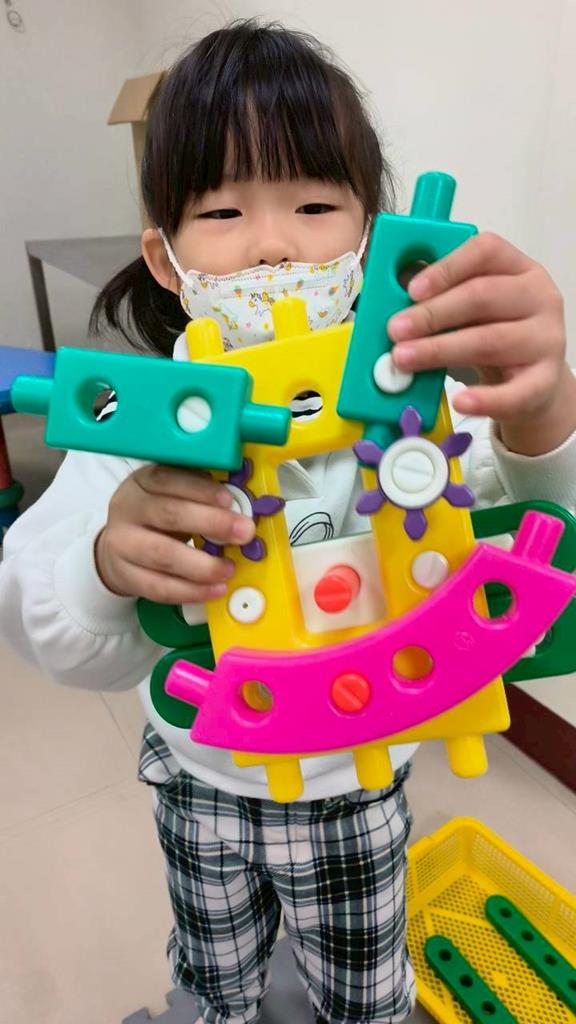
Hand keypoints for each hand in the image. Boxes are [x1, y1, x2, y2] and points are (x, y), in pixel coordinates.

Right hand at [95, 464, 255, 603]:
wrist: (119, 547)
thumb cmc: (157, 516)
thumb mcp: (172, 495)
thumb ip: (201, 496)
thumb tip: (240, 505)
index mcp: (142, 482)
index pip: (167, 480)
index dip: (200, 489)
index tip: (229, 500)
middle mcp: (127, 509)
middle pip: (168, 514)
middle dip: (211, 523)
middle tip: (244, 533)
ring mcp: (122, 544)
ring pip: (163, 555)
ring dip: (202, 565)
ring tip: (229, 569)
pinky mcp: (124, 575)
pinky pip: (159, 587)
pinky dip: (190, 591)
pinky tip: (214, 589)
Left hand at [387, 232, 574, 450]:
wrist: (534, 381)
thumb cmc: (495, 335)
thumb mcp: (472, 308)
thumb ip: (441, 296)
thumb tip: (389, 291)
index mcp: (519, 269)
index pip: (486, 252)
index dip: (446, 268)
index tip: (411, 290)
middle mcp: (539, 298)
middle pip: (482, 297)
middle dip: (432, 314)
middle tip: (395, 330)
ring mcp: (546, 340)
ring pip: (490, 341)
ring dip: (440, 350)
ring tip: (404, 360)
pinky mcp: (546, 381)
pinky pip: (514, 392)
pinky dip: (484, 399)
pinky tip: (459, 401)